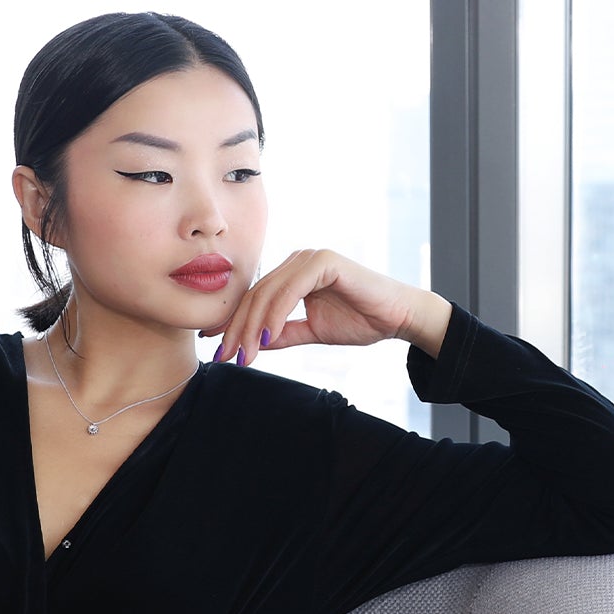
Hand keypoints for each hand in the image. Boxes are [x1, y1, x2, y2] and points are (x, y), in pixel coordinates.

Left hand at [199, 248, 442, 363]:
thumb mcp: (312, 331)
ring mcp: (309, 258)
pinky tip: (266, 337)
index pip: (254, 298)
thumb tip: (251, 344)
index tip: (215, 345)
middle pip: (255, 295)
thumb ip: (283, 334)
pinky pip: (290, 290)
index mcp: (292, 274)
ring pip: (268, 293)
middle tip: (225, 356)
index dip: (232, 322)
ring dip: (252, 326)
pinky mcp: (323, 261)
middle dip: (237, 328)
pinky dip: (275, 315)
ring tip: (244, 354)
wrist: (398, 318)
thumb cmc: (360, 320)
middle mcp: (297, 261)